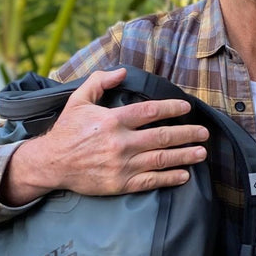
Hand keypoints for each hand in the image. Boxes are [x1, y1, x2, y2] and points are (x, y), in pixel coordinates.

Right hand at [2, 68, 209, 204]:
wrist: (51, 163)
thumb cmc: (67, 130)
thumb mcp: (78, 100)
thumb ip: (99, 81)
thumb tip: (122, 72)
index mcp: (112, 121)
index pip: (150, 112)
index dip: (171, 108)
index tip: (187, 107)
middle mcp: (120, 143)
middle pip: (162, 136)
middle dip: (187, 134)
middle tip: (204, 132)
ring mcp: (122, 165)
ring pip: (161, 159)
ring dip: (184, 155)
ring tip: (201, 153)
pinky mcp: (120, 184)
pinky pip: (150, 181)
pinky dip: (169, 179)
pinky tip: (184, 175)